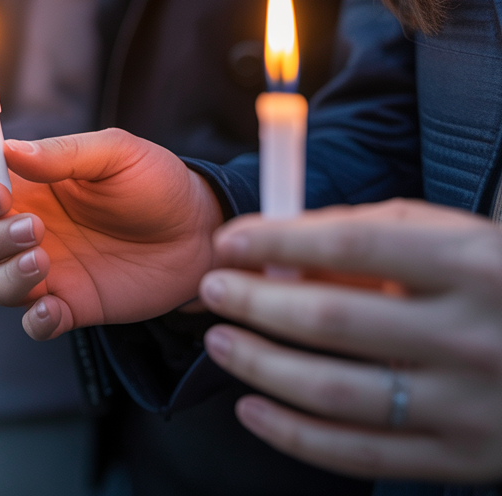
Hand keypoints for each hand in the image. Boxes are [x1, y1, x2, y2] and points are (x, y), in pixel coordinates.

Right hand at [0, 128, 222, 339]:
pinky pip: (34, 323)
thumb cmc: (156, 182)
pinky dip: (36, 321)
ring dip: (8, 277)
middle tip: (34, 231)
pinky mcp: (71, 305)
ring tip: (44, 262)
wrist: (202, 233)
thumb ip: (62, 153)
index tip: (1, 197)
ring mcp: (46, 271)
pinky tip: (54, 308)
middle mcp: (26, 229)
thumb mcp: (116, 153)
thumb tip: (6, 149)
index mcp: (26, 187)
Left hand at [198, 199, 501, 482]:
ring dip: (260, 365)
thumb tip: (282, 241)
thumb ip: (376, 230)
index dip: (278, 241)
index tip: (229, 241)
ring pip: (334, 391)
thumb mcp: (462, 239)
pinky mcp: (463, 457)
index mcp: (476, 264)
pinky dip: (293, 434)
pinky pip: (359, 452)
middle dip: (254, 303)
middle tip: (213, 290)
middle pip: (332, 320)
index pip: (353, 244)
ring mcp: (469, 403)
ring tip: (220, 342)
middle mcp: (473, 335)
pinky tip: (253, 408)